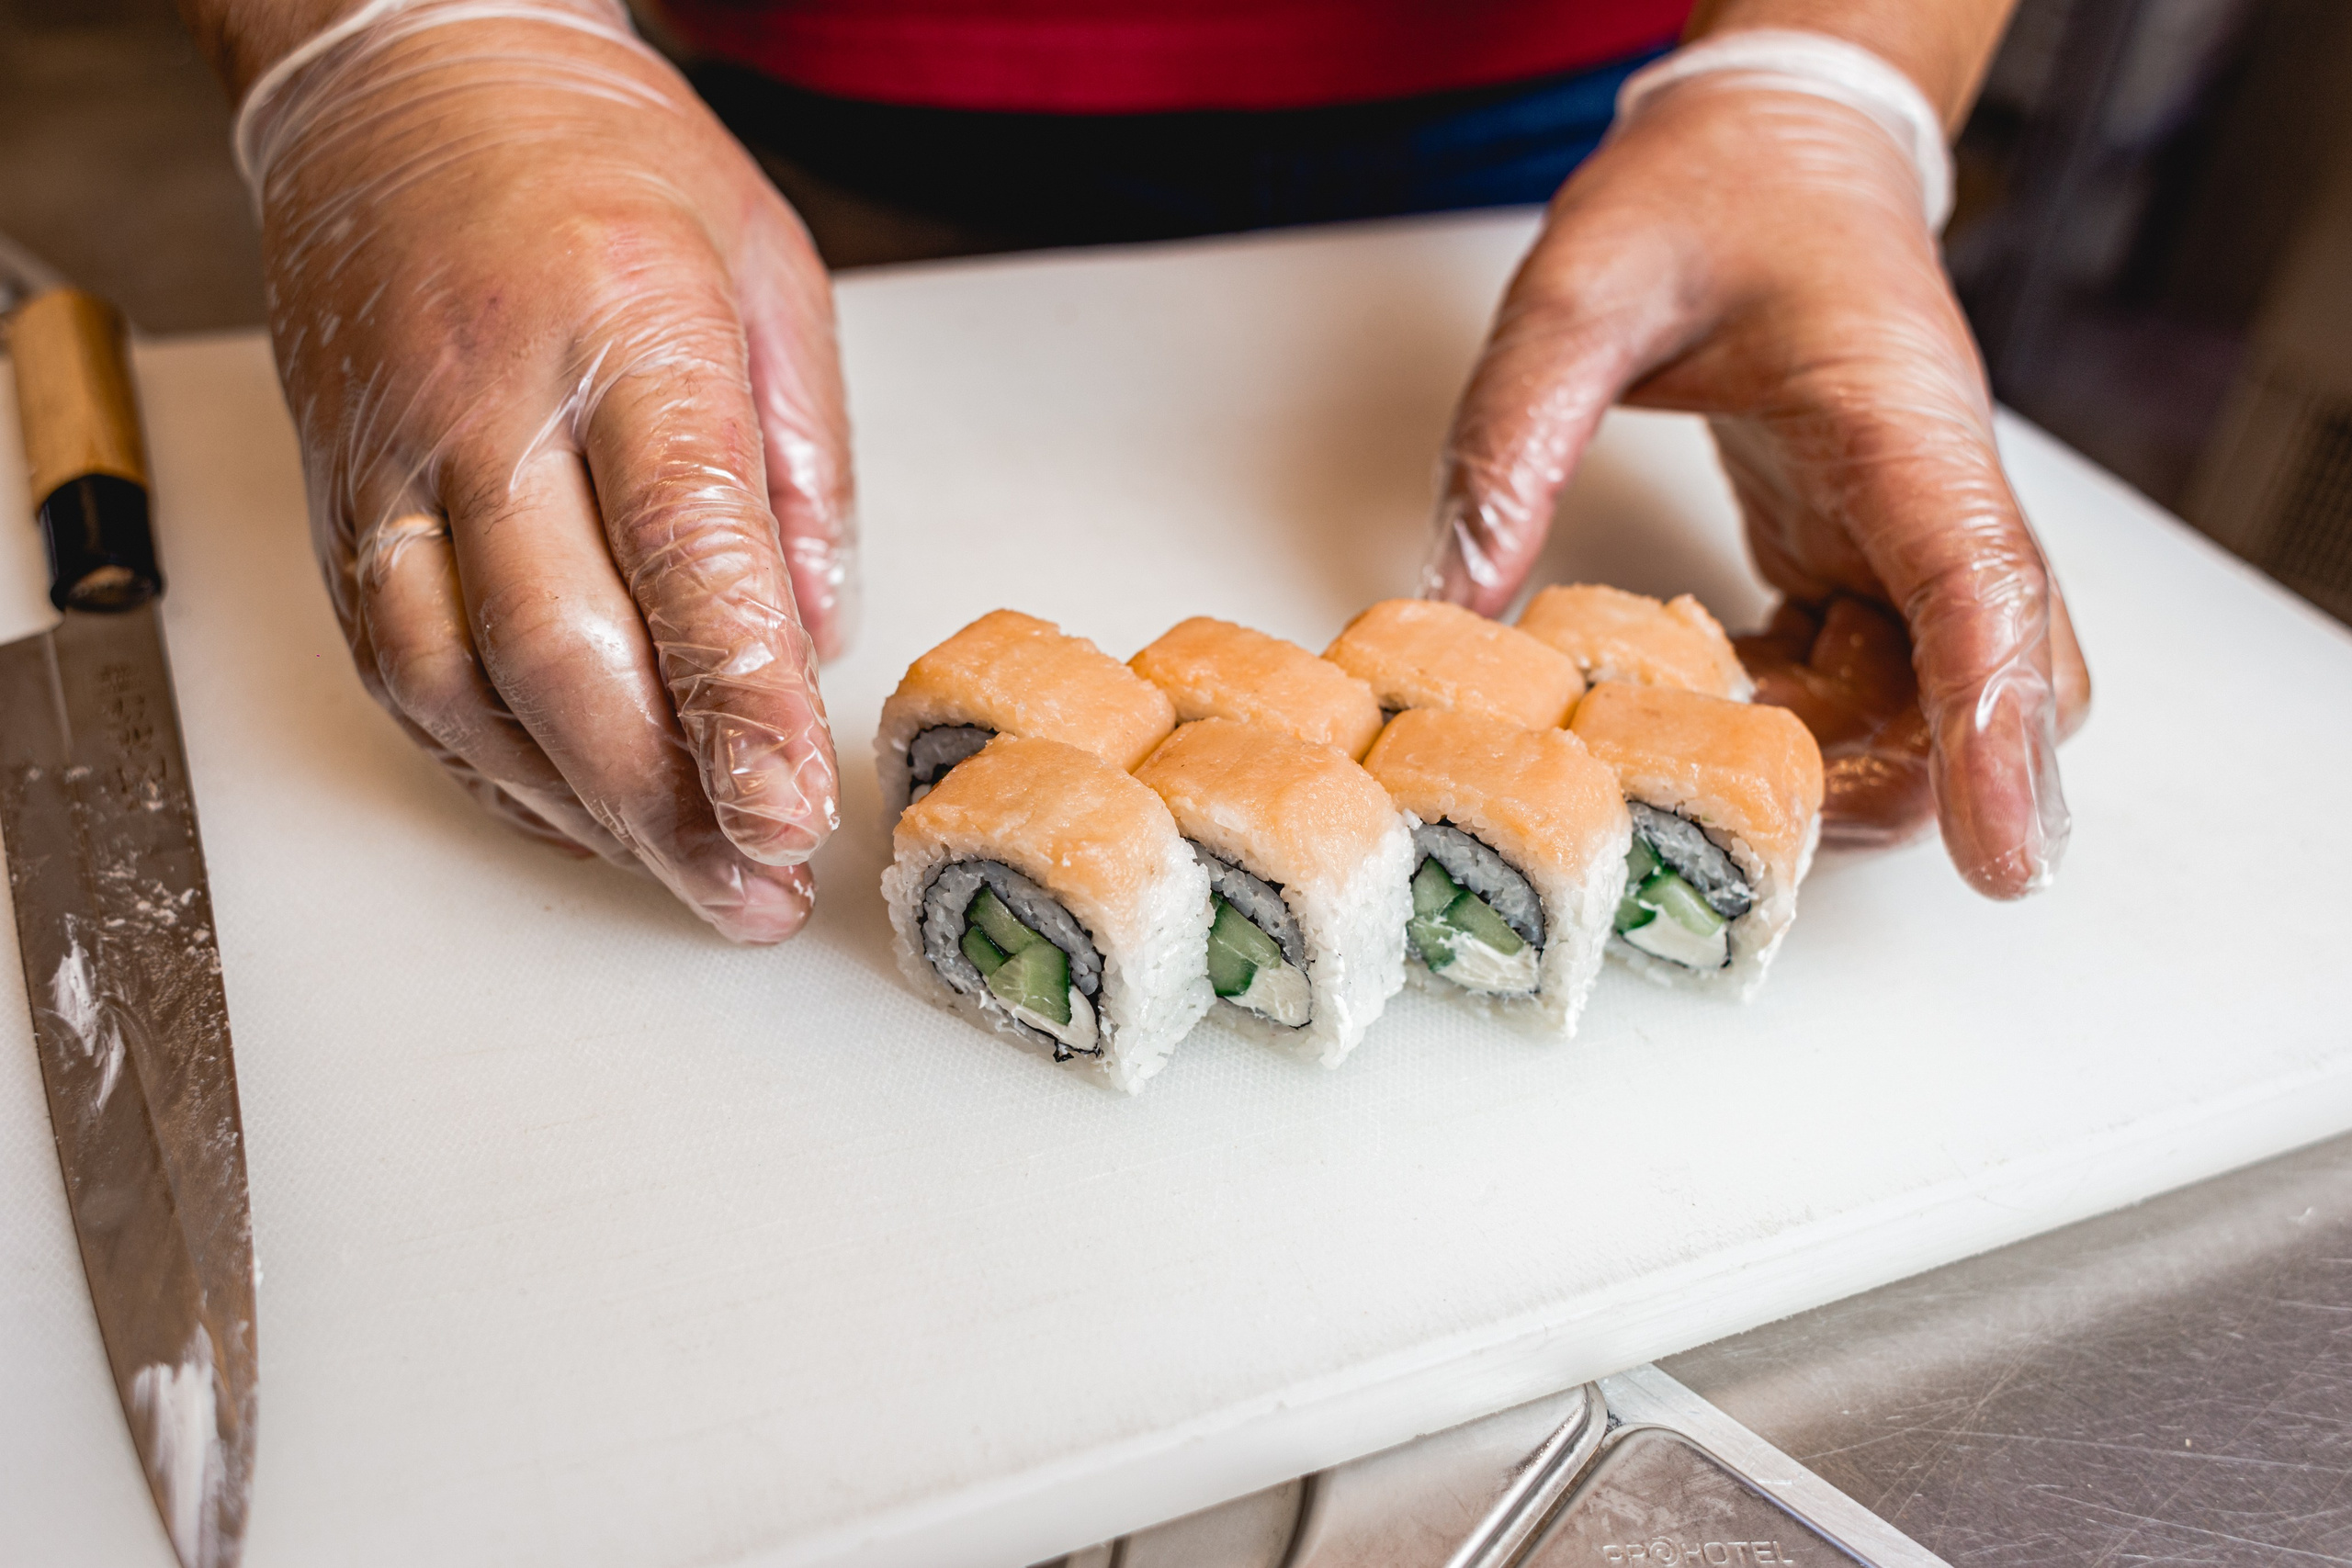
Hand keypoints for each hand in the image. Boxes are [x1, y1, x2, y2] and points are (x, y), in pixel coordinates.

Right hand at [241, 0, 851, 939]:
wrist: (409, 75)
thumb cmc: (609, 164)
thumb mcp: (772, 272)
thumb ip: (805, 465)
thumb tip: (817, 635)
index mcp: (626, 331)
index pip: (688, 554)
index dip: (741, 706)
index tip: (795, 814)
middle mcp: (490, 407)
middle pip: (566, 654)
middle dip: (669, 805)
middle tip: (756, 893)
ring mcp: (394, 462)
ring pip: (462, 688)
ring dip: (579, 814)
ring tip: (685, 883)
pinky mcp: (338, 505)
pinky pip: (398, 673)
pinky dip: (487, 768)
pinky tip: (573, 816)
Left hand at [1424, 68, 2089, 897]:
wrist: (1773, 141)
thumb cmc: (1705, 193)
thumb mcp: (1578, 288)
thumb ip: (1513, 436)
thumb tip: (1455, 602)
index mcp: (1902, 420)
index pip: (1984, 592)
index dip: (1994, 731)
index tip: (2003, 861)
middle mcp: (1937, 490)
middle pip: (1992, 681)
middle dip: (1904, 780)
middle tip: (1749, 824)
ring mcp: (1910, 531)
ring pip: (1937, 698)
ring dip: (1830, 760)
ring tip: (1685, 766)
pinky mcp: (1865, 554)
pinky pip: (1867, 678)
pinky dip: (1790, 720)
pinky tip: (1689, 710)